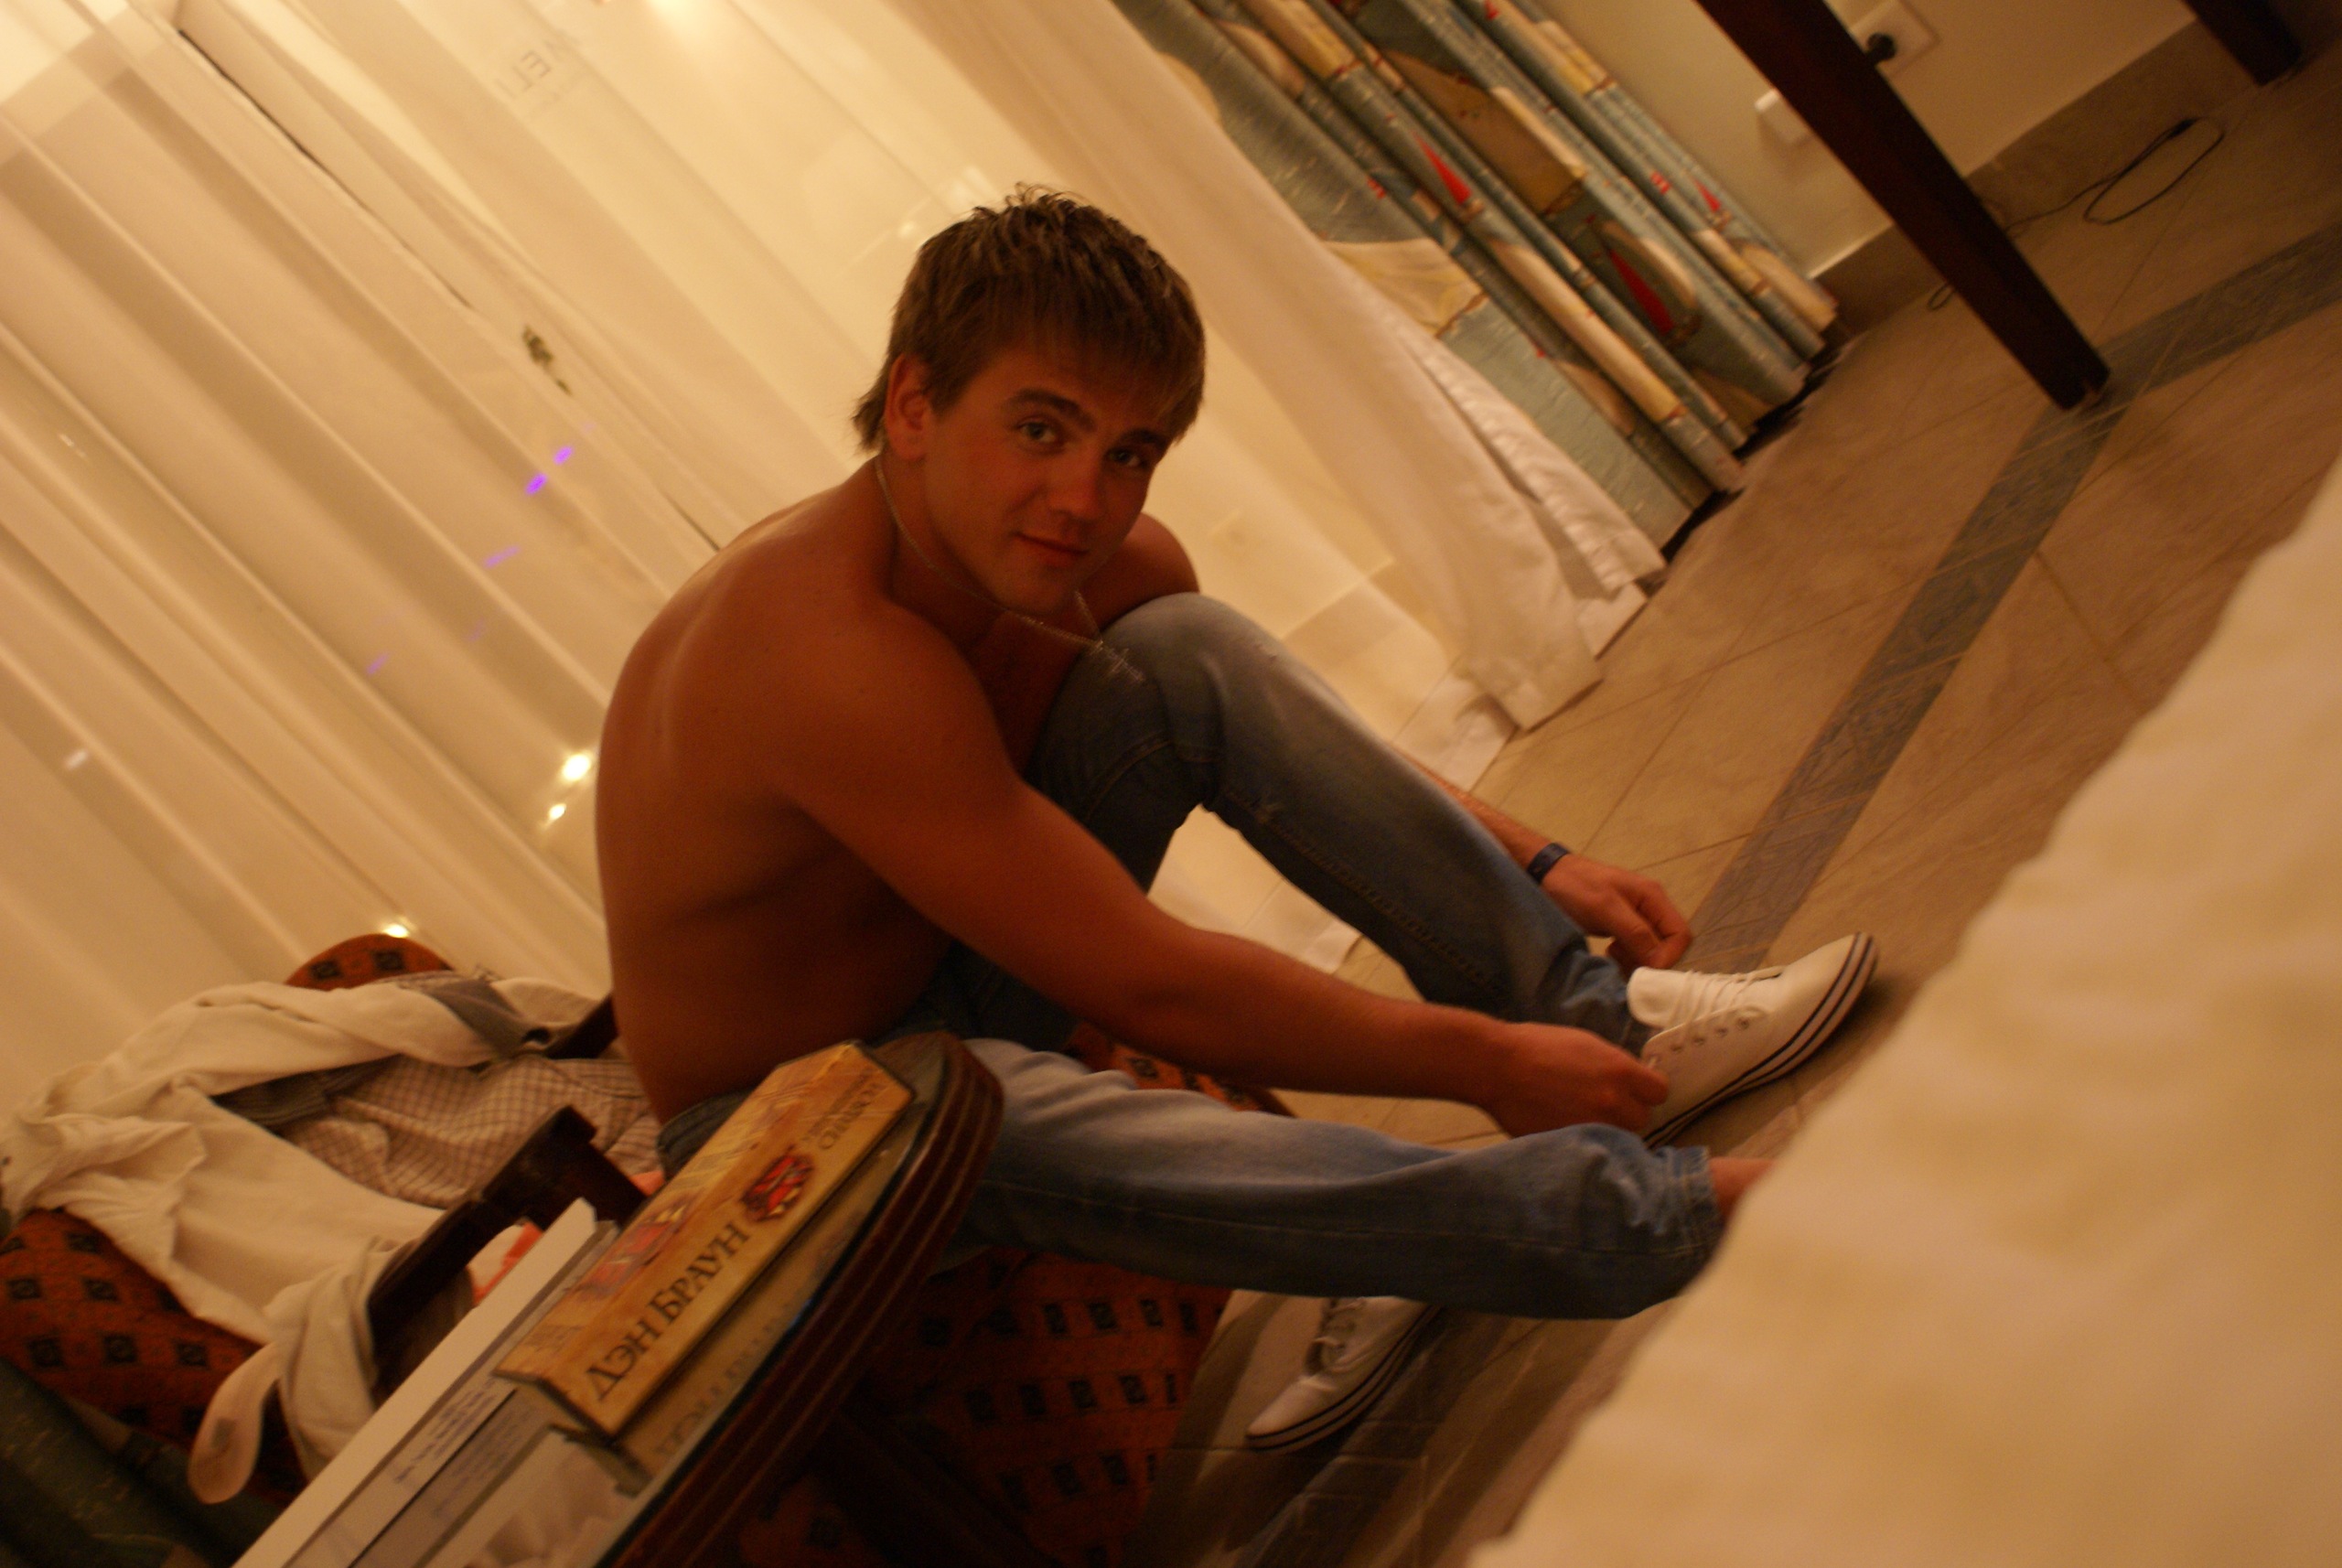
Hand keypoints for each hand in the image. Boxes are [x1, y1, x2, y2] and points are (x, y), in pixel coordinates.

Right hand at [1481, 1021, 1666, 1136]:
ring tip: (1584, 1120)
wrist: (1497, 1065)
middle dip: (1626, 1113)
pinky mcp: (1572, 1144)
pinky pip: (1592, 1147)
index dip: (1646, 1092)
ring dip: (1608, 1131)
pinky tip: (1568, 1128)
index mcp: (1621, 1072)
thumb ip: (1615, 1065)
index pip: (1660, 1092)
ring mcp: (1593, 1127)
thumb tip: (1631, 1080)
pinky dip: (1584, 1141)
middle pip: (1641, 1120)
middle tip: (1603, 1106)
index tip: (1635, 1092)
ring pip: (1619, 1138)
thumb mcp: (1586, 1043)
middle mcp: (1613, 1102)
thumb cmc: (1537, 1046)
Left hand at [1538, 854, 1689, 972]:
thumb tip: (1659, 962)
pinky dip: (1627, 957)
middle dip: (1651, 961)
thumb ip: (1635, 932)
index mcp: (1653, 897)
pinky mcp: (1622, 925)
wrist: (1547, 874)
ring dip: (1637, 961)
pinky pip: (1636, 948)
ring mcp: (1637, 917)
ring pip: (1652, 950)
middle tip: (1625, 963)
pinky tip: (1610, 955)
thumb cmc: (1575, 888)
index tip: (1645, 970)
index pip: (1680, 935)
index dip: (1669, 957)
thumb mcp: (1605, 908)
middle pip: (1668, 944)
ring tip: (1614, 957)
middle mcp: (1651, 907)